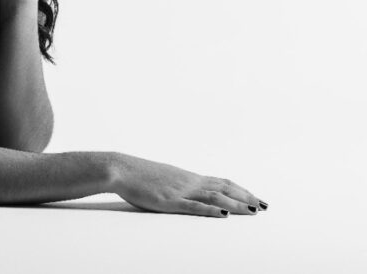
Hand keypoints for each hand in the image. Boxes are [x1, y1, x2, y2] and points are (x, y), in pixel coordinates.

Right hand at [110, 153, 267, 216]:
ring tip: (253, 211)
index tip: (256, 197)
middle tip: (265, 206)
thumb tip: (186, 191)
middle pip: (224, 188)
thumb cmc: (137, 175)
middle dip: (246, 197)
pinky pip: (194, 206)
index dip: (240, 190)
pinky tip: (223, 215)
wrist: (119, 169)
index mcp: (187, 177)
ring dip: (236, 204)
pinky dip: (211, 211)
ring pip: (215, 197)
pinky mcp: (169, 201)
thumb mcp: (162, 178)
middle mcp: (189, 182)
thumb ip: (177, 184)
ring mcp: (180, 191)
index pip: (221, 182)